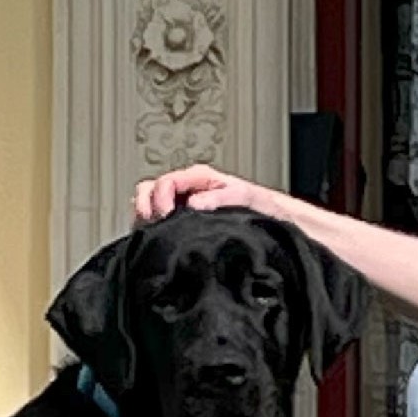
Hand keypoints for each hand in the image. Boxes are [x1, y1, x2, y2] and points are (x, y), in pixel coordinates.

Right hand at [132, 166, 275, 223]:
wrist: (270, 218)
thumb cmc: (259, 205)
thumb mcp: (245, 196)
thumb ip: (220, 197)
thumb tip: (194, 204)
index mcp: (198, 177)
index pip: (165, 183)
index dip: (160, 201)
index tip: (166, 219)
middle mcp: (186, 188)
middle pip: (149, 190)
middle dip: (147, 207)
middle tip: (155, 226)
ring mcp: (181, 203)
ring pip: (149, 204)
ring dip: (148, 218)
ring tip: (157, 233)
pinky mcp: (181, 220)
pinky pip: (156, 220)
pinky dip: (153, 228)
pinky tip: (161, 239)